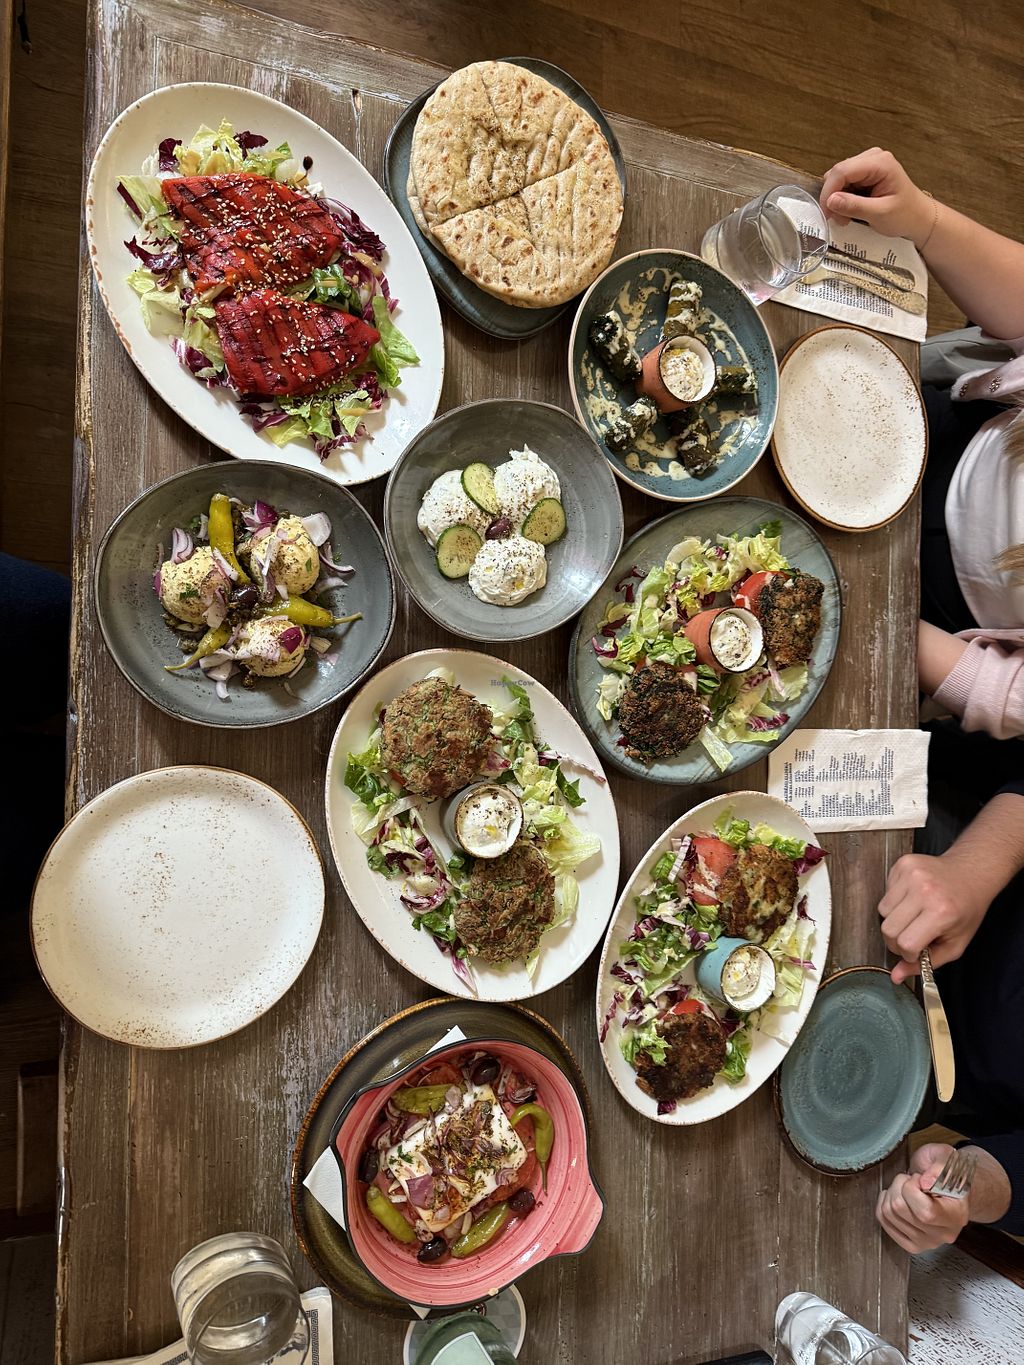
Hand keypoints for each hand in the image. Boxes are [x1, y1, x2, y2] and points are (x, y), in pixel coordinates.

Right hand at [819, 147, 933, 245]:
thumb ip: (854, 206)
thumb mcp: (879, 214)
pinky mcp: (865, 172)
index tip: (825, 212)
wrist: (918, 217)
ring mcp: (868, 163)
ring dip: (838, 199)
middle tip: (839, 218)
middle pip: (838, 172)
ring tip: (847, 217)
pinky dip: (843, 199)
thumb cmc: (905, 215)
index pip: (843, 170)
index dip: (829, 191)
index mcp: (880, 163)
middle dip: (833, 197)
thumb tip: (830, 201)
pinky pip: (844, 182)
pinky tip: (851, 210)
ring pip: (839, 178)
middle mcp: (873, 157)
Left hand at [876, 1144, 969, 1252]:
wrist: (948, 1183)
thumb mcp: (946, 1157)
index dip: (912, 1188)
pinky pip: (884, 1221)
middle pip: (900, 1209)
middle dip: (899, 1184)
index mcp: (957, 1215)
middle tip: (912, 1179)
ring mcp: (927, 1242)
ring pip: (888, 1213)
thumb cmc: (946, 1170)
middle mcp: (944, 1234)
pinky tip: (897, 1196)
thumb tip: (925, 1183)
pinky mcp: (912, 1244)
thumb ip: (939, 1167)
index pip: (925, 1212)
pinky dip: (883, 1203)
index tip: (919, 1177)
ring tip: (907, 1188)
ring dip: (892, 1192)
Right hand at [878, 851, 988, 982]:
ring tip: (914, 914)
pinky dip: (894, 900)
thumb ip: (927, 963)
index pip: (906, 943)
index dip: (908, 953)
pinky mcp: (903, 864)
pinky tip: (911, 898)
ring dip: (894, 919)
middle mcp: (925, 890)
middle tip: (912, 935)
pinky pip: (885, 892)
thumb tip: (896, 976)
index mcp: (941, 912)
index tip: (917, 950)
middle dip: (896, 940)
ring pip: (882, 911)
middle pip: (888, 929)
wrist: (971, 873)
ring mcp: (912, 874)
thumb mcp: (956, 943)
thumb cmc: (966, 909)